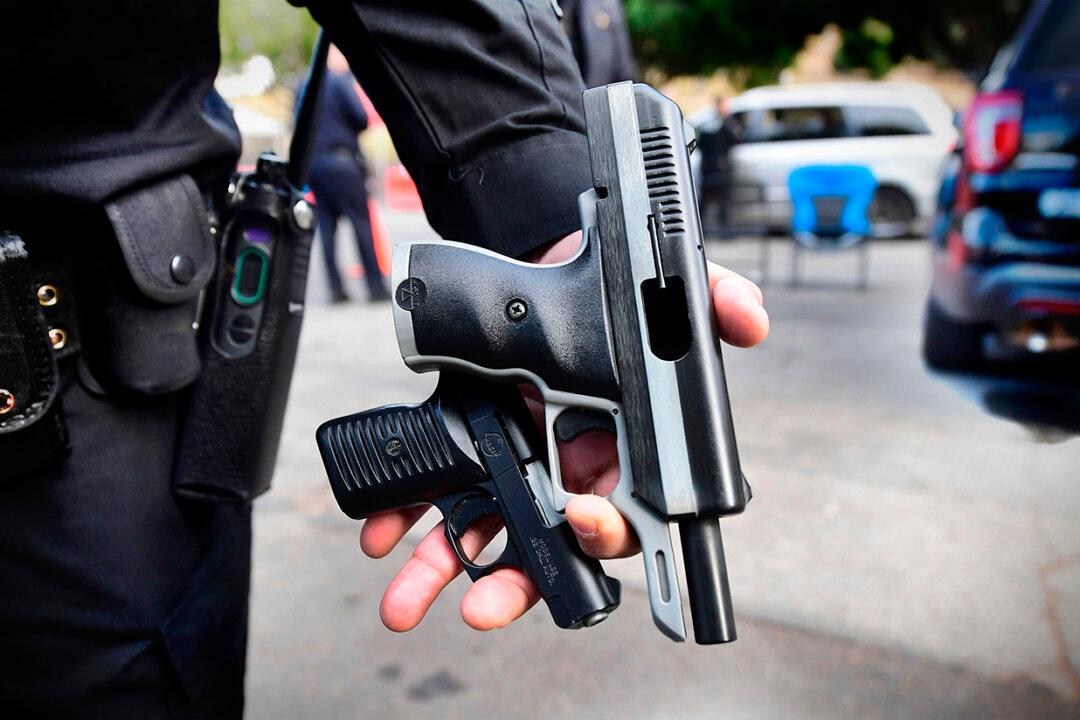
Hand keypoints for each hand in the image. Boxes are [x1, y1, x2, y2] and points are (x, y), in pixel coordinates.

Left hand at [359, 232, 767, 631]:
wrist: (546, 258)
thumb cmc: (610, 291)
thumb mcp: (664, 290)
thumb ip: (711, 302)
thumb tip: (748, 319)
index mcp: (618, 450)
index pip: (623, 511)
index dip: (608, 529)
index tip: (581, 520)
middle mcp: (562, 468)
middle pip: (548, 543)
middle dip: (518, 581)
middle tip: (484, 605)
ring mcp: (511, 457)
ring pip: (484, 527)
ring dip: (445, 568)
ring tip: (405, 604)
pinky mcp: (465, 435)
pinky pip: (437, 483)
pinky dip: (407, 512)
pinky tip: (381, 535)